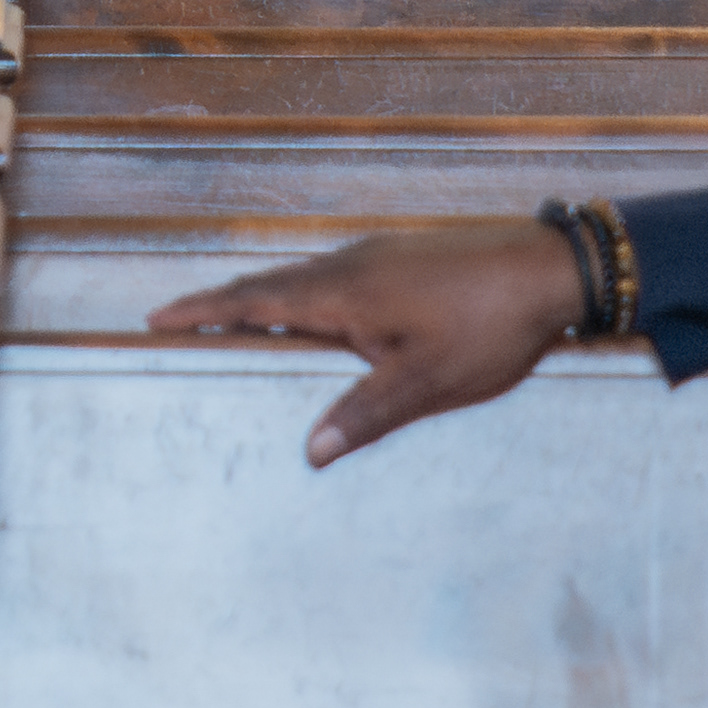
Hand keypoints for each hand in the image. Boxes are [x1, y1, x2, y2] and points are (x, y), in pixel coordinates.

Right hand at [147, 217, 583, 463]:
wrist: (550, 270)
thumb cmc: (490, 325)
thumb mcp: (428, 382)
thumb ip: (366, 414)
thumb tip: (312, 452)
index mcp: (342, 293)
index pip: (253, 302)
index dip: (202, 310)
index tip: (157, 317)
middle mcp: (349, 264)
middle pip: (267, 283)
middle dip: (220, 302)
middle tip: (179, 317)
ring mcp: (377, 254)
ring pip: (301, 276)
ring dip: (262, 296)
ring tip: (238, 318)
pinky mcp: (402, 255)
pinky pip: (332, 273)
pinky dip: (301, 291)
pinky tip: (319, 310)